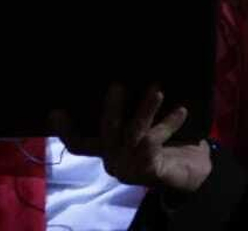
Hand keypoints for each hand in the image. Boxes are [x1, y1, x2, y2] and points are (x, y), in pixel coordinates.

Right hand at [53, 85, 212, 194]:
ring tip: (157, 90)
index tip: (55, 112)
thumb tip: (118, 75)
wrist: (192, 172)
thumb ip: (128, 110)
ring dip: (146, 110)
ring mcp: (130, 168)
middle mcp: (112, 161)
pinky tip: (180, 111)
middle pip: (106, 132)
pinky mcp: (150, 171)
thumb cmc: (163, 141)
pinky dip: (168, 124)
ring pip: (133, 134)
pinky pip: (155, 142)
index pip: (78, 144)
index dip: (65, 130)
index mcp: (105, 149)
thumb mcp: (142, 124)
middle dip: (112, 107)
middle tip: (118, 84)